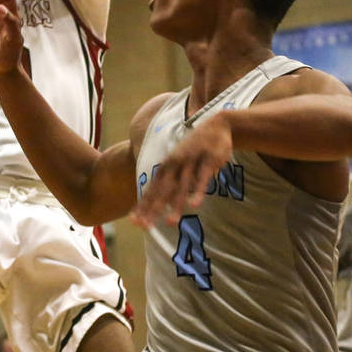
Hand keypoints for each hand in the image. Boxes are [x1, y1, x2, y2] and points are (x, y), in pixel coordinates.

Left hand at [130, 114, 231, 228]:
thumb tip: (161, 201)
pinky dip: (198, 192)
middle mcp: (176, 164)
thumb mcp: (178, 161)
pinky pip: (202, 179)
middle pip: (163, 190)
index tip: (134, 221)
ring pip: (182, 188)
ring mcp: (192, 162)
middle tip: (146, 226)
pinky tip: (195, 205)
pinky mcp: (208, 161)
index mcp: (167, 166)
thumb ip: (170, 179)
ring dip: (176, 206)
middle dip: (153, 209)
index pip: (152, 188)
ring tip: (170, 222)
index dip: (143, 205)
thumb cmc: (195, 149)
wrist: (216, 126)